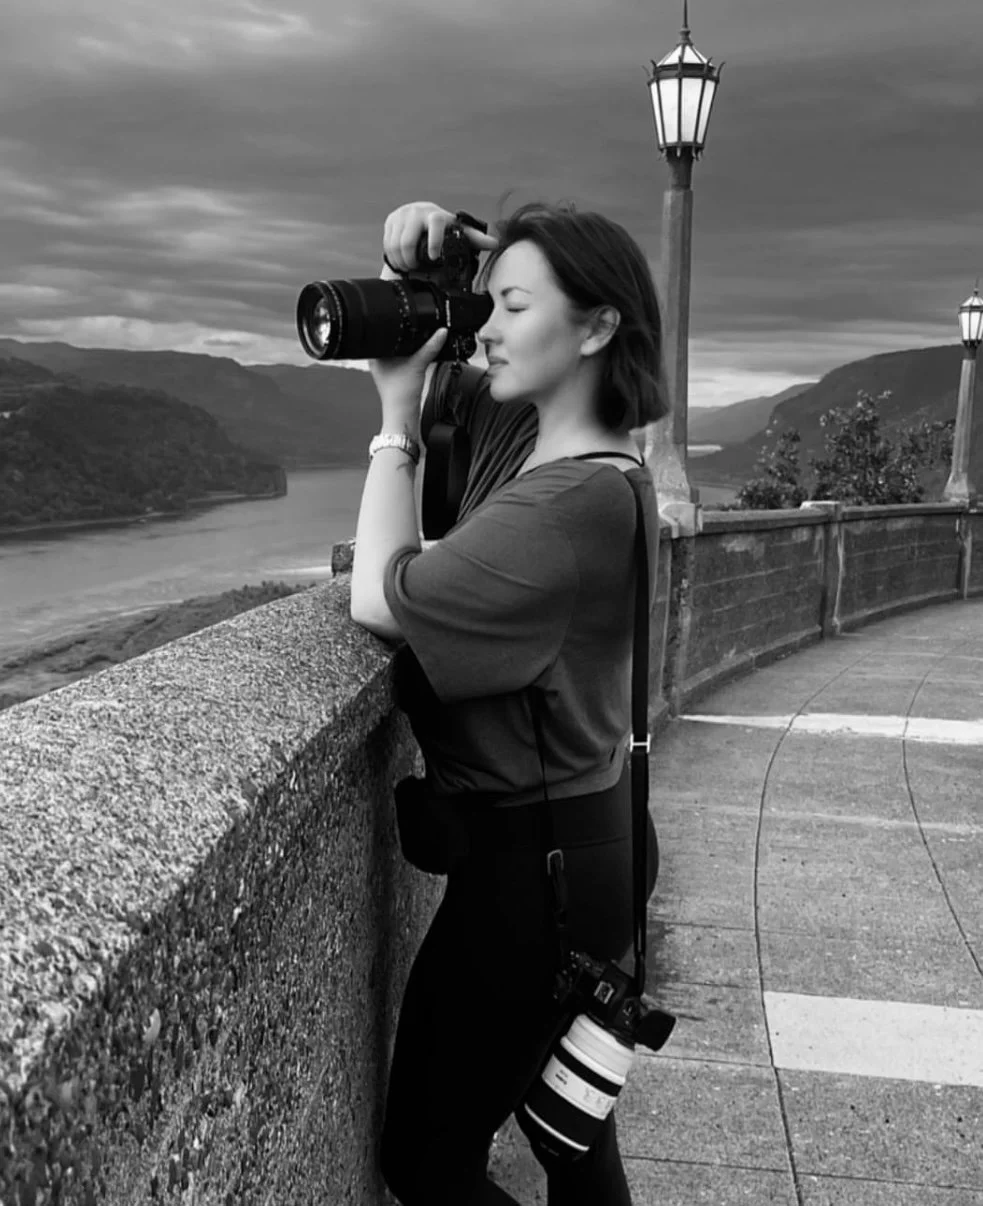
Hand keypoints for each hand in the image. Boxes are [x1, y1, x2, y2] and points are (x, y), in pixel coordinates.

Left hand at [369, 327, 447, 426]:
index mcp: (375, 355)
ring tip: (419, 343)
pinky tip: (419, 355)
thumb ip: (430, 347)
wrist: (403, 414)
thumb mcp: (417, 364)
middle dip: (406, 336)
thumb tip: (441, 332)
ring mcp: (387, 368)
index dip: (395, 325)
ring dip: (410, 348)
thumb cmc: (400, 394)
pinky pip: (405, 360)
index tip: (406, 320)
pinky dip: (412, 357)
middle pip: (393, 341)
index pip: (384, 333)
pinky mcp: (396, 374)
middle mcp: (379, 361)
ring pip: (400, 351)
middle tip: (416, 329)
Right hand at [381, 201, 498, 274]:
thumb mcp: (457, 234)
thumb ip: (474, 239)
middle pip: (408, 238)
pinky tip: (399, 260)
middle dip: (410, 258)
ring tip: (407, 267)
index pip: (435, 223)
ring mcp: (402, 214)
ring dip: (400, 259)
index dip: (434, 241)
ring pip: (395, 243)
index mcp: (436, 215)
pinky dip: (392, 255)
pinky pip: (387, 242)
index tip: (432, 257)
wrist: (419, 221)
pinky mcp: (391, 220)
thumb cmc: (442, 230)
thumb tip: (495, 244)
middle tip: (414, 268)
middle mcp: (418, 211)